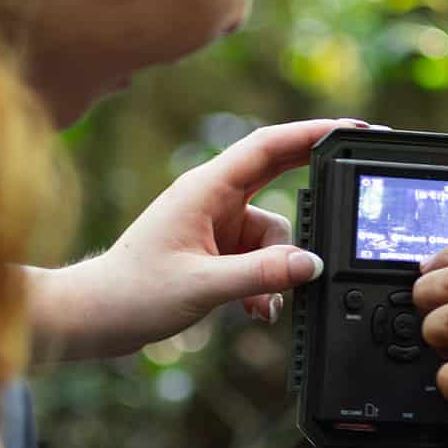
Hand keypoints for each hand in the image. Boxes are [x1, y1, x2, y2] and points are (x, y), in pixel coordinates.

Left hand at [45, 118, 364, 358]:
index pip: (268, 146)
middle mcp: (213, 198)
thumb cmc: (132, 292)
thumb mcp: (203, 285)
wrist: (96, 318)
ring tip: (261, 304)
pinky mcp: (215, 249)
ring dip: (278, 268)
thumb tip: (311, 264)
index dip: (312, 133)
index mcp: (205, 188)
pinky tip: (254, 309)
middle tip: (352, 189)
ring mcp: (216, 223)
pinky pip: (259, 257)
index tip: (350, 130)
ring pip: (273, 234)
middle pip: (279, 176)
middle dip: (315, 188)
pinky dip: (264, 282)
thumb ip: (261, 275)